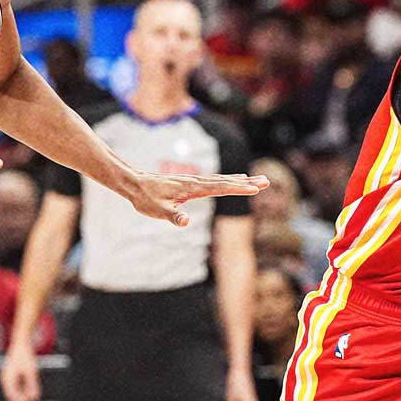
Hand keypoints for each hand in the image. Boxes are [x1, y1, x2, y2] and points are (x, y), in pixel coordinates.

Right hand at [0, 341, 41, 400]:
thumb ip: (32, 385)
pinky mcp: (11, 374)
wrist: (21, 343)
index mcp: (7, 378)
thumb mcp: (31, 371)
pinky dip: (20, 391)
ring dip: (20, 396)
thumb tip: (34, 398)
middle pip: (11, 394)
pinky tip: (27, 393)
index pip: (12, 395)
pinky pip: (14, 386)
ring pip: (13, 391)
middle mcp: (5, 378)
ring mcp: (7, 376)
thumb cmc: (25, 356)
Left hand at [125, 172, 268, 226]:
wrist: (134, 183)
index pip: (220, 188)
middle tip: (266, 182)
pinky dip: (230, 179)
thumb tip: (185, 222)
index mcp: (192, 188)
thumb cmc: (145, 199)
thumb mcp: (158, 212)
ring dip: (242, 180)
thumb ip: (173, 217)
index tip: (255, 189)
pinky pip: (216, 180)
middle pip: (227, 181)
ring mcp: (195, 181)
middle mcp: (196, 181)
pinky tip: (236, 178)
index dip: (238, 189)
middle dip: (247, 183)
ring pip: (223, 180)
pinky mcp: (192, 183)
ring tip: (259, 180)